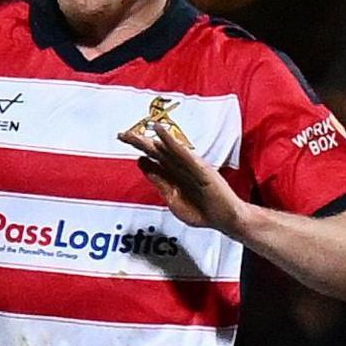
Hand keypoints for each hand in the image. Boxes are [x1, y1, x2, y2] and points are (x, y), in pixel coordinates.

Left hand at [121, 112, 246, 233]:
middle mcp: (181, 166)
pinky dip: (173, 144)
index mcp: (173, 172)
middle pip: (158, 150)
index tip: (122, 136)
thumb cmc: (200, 210)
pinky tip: (162, 135)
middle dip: (141, 141)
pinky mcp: (201, 170)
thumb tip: (142, 162)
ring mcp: (192, 166)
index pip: (152, 155)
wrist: (224, 219)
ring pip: (170, 149)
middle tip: (123, 133)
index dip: (138, 145)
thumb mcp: (171, 196)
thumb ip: (158, 180)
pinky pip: (184, 155)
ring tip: (142, 126)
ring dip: (156, 137)